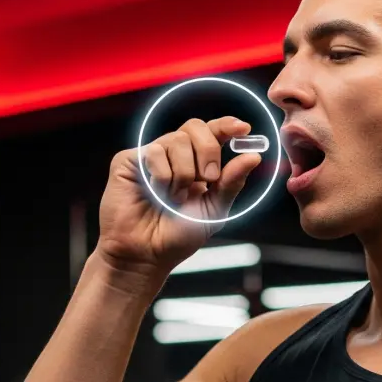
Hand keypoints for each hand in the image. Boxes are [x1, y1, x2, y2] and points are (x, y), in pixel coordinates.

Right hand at [96, 116, 263, 278]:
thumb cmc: (176, 236)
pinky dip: (162, 177)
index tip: (243, 129)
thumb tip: (253, 157)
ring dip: (183, 174)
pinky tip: (155, 194)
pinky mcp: (128, 160)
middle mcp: (173, 155)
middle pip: (196, 127)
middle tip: (208, 179)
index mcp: (195, 163)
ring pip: (177, 140)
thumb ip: (231, 182)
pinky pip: (155, 153)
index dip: (226, 125)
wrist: (146, 255)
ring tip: (173, 198)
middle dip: (208, 151)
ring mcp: (150, 156)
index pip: (211, 133)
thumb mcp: (214, 210)